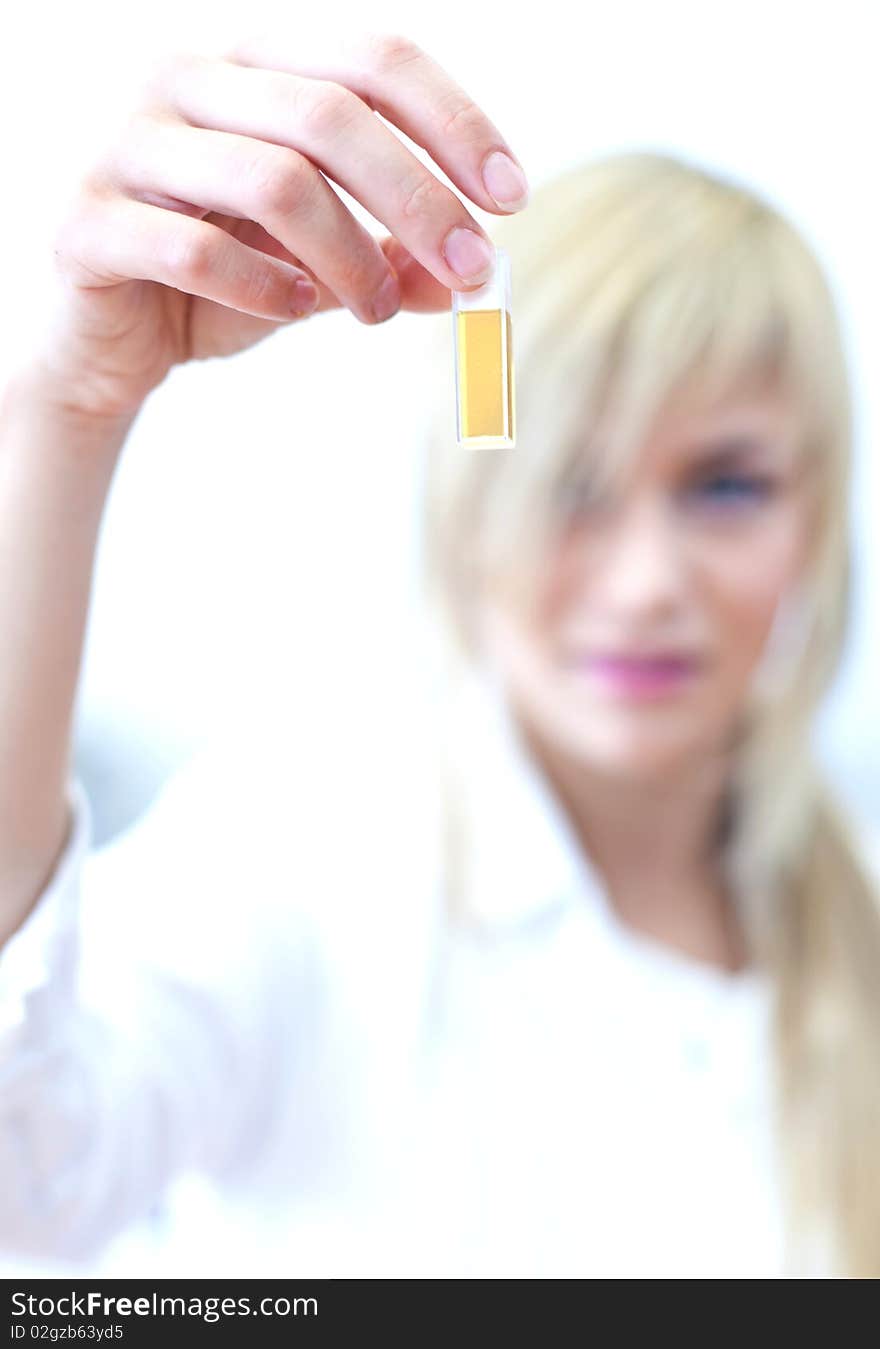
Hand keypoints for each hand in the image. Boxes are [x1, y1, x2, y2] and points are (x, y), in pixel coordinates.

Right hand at [36, 30, 529, 420]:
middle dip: (420, 199)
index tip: (511, 197)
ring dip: (350, 256)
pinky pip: (193, 249)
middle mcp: (187, 77)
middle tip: (471, 270)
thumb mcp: (319, 268)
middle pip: (331, 115)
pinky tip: (296, 309)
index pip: (372, 58)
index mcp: (252, 61)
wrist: (105, 339)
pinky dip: (263, 287)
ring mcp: (129, 143)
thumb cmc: (219, 281)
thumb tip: (469, 279)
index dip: (454, 122)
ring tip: (379, 310)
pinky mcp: (88, 219)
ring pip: (272, 180)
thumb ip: (388, 261)